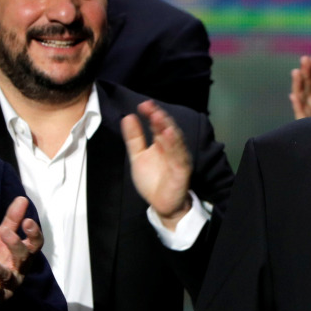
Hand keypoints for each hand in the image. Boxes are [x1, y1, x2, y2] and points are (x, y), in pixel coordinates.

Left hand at [0, 196, 42, 310]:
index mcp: (24, 254)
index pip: (35, 244)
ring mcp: (9, 284)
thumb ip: (12, 220)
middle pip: (23, 258)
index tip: (27, 221)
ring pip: (7, 276)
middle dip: (15, 245)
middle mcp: (20, 269)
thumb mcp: (2, 238)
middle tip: (5, 232)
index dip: (34, 234)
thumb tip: (22, 198)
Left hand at [123, 100, 192, 228]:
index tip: (143, 105)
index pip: (158, 126)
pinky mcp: (182, 171)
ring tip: (159, 117)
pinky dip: (174, 146)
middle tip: (150, 108)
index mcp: (162, 144)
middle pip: (167, 130)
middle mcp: (172, 149)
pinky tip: (169, 135)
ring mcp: (178, 159)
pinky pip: (179, 157)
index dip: (152, 115)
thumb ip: (134, 138)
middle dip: (160, 118)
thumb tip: (128, 117)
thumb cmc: (153, 180)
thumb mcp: (138, 157)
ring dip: (168, 129)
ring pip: (175, 141)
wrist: (162, 205)